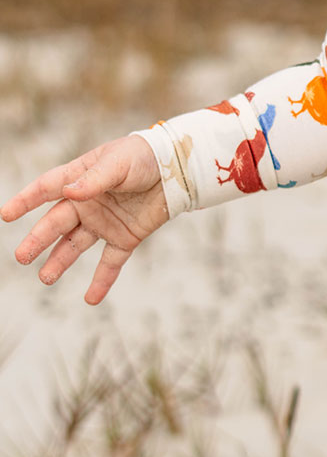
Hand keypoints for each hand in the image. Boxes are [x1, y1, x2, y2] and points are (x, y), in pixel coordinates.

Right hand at [1, 135, 167, 304]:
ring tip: (45, 278)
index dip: (26, 200)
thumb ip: (94, 180)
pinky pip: (110, 262)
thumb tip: (68, 192)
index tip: (6, 215)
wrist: (179, 169)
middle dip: (38, 240)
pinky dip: (101, 281)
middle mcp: (88, 203)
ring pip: (75, 246)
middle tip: (22, 256)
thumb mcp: (119, 163)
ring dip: (59, 262)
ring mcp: (105, 222)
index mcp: (81, 179)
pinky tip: (90, 299)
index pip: (47, 189)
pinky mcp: (125, 237)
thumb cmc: (145, 156)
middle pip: (56, 223)